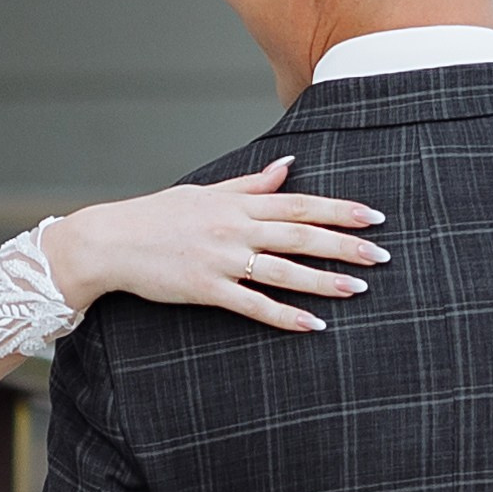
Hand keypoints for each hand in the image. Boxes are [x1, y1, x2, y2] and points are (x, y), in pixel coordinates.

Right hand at [44, 163, 386, 332]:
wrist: (111, 241)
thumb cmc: (156, 216)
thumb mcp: (205, 192)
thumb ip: (251, 184)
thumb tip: (288, 167)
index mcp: (238, 203)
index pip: (301, 203)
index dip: (340, 209)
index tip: (374, 216)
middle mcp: (236, 228)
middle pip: (301, 234)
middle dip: (345, 245)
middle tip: (381, 255)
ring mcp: (222, 259)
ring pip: (284, 270)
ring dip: (323, 281)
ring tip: (358, 289)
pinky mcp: (206, 289)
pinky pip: (254, 305)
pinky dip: (285, 316)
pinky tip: (313, 324)